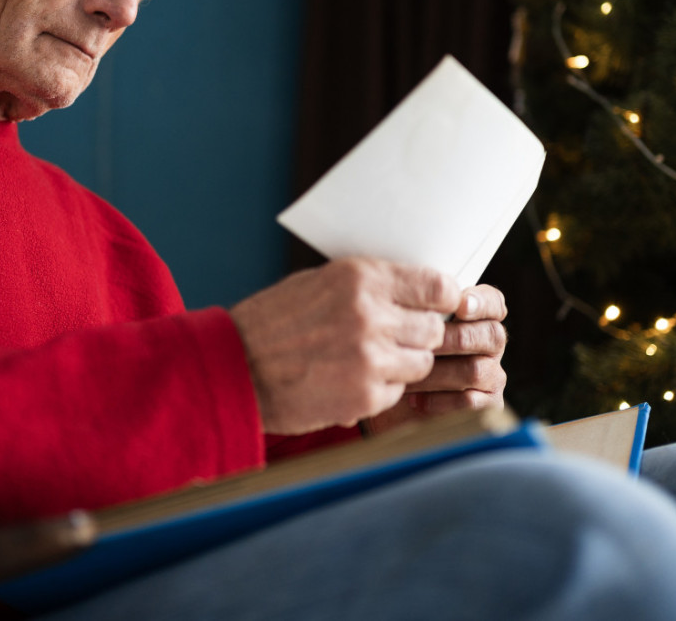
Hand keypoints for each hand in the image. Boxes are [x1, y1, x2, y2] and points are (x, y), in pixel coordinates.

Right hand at [229, 257, 460, 435]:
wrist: (232, 368)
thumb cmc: (272, 323)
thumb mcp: (319, 284)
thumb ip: (369, 286)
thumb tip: (417, 293)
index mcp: (360, 278)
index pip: (436, 286)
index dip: (442, 299)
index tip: (438, 307)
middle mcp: (370, 315)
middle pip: (433, 329)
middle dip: (418, 336)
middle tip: (393, 339)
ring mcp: (370, 358)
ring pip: (420, 364)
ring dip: (401, 365)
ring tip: (366, 361)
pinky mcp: (365, 396)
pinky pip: (396, 392)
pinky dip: (381, 390)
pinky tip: (349, 381)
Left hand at [362, 284, 507, 435]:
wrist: (391, 396)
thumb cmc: (399, 352)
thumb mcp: (406, 326)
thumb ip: (420, 311)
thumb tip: (416, 301)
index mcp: (478, 318)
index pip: (494, 303)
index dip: (482, 302)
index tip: (460, 305)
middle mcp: (490, 345)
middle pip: (491, 335)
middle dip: (452, 339)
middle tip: (420, 344)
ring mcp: (492, 375)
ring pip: (476, 370)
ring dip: (438, 373)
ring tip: (409, 375)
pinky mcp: (487, 404)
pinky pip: (470, 401)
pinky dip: (440, 400)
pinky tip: (416, 399)